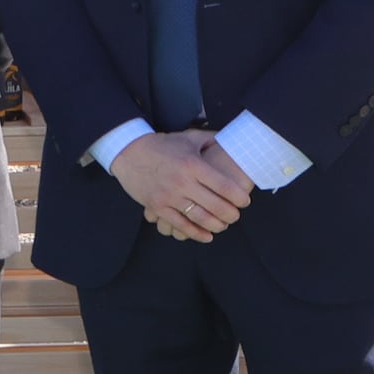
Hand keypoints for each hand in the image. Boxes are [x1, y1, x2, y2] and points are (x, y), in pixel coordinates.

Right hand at [113, 129, 253, 242]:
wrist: (129, 152)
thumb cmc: (162, 145)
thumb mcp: (188, 138)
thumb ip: (211, 139)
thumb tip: (232, 140)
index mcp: (193, 165)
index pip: (224, 186)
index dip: (239, 197)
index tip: (244, 201)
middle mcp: (182, 182)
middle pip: (215, 205)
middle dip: (231, 214)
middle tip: (236, 216)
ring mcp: (169, 196)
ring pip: (199, 218)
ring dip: (216, 225)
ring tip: (223, 225)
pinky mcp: (157, 206)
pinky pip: (180, 225)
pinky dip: (196, 233)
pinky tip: (207, 236)